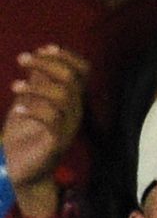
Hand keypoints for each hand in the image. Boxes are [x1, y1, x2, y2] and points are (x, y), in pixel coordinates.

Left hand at [2, 45, 87, 217]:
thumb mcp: (31, 100)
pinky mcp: (56, 143)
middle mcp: (74, 112)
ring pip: (62, 97)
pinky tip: (17, 108)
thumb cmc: (24, 134)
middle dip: (46, 64)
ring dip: (35, 87)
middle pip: (71, 79)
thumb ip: (40, 80)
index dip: (66, 56)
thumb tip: (44, 52)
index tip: (45, 48)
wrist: (21, 169)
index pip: (82, 71)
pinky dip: (33, 109)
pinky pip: (51, 119)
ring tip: (14, 88)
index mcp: (70, 100)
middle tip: (21, 60)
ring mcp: (67, 128)